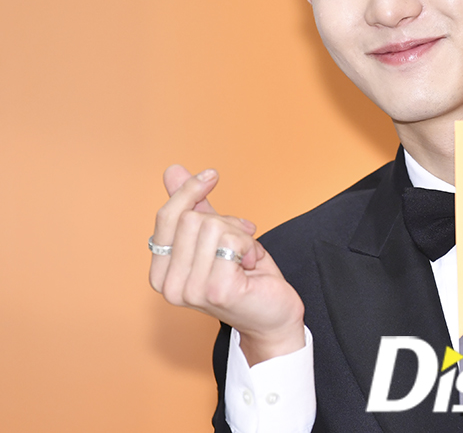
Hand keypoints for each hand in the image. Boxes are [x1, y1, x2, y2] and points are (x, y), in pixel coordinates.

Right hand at [148, 165, 305, 364]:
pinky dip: (249, 246)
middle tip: (241, 242)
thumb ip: (193, 207)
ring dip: (240, 236)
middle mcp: (169, 286)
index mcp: (162, 273)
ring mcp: (191, 290)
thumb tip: (173, 171)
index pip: (166, 217)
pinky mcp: (216, 290)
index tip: (212, 175)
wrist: (274, 316)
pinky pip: (232, 241)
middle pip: (192, 219)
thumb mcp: (217, 237)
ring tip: (246, 257)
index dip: (189, 191)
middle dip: (225, 222)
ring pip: (213, 227)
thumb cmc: (246, 277)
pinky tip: (252, 266)